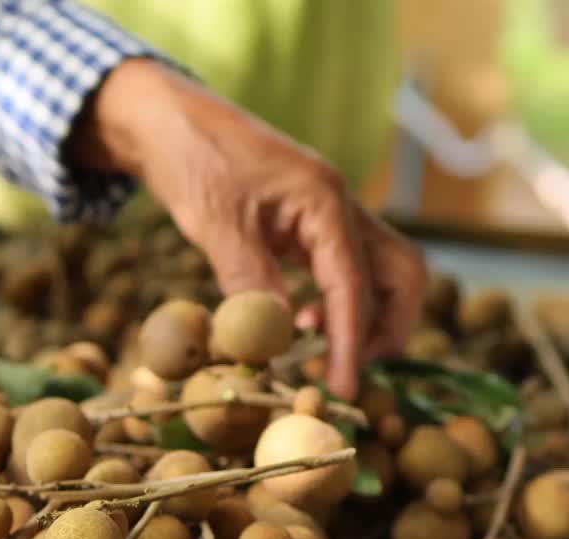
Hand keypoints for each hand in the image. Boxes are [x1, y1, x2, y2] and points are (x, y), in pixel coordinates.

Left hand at [71, 60, 427, 398]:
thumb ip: (249, 279)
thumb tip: (277, 339)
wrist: (169, 118)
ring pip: (379, 272)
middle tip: (343, 368)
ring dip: (362, 315)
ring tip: (316, 345)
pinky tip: (298, 320)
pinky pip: (342, 267)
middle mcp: (339, 205)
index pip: (355, 286)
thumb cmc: (191, 157)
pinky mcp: (307, 222)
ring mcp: (326, 212)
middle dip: (384, 328)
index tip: (342, 389)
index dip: (352, 344)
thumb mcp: (215, 222)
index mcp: (325, 201)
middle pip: (399, 275)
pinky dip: (334, 301)